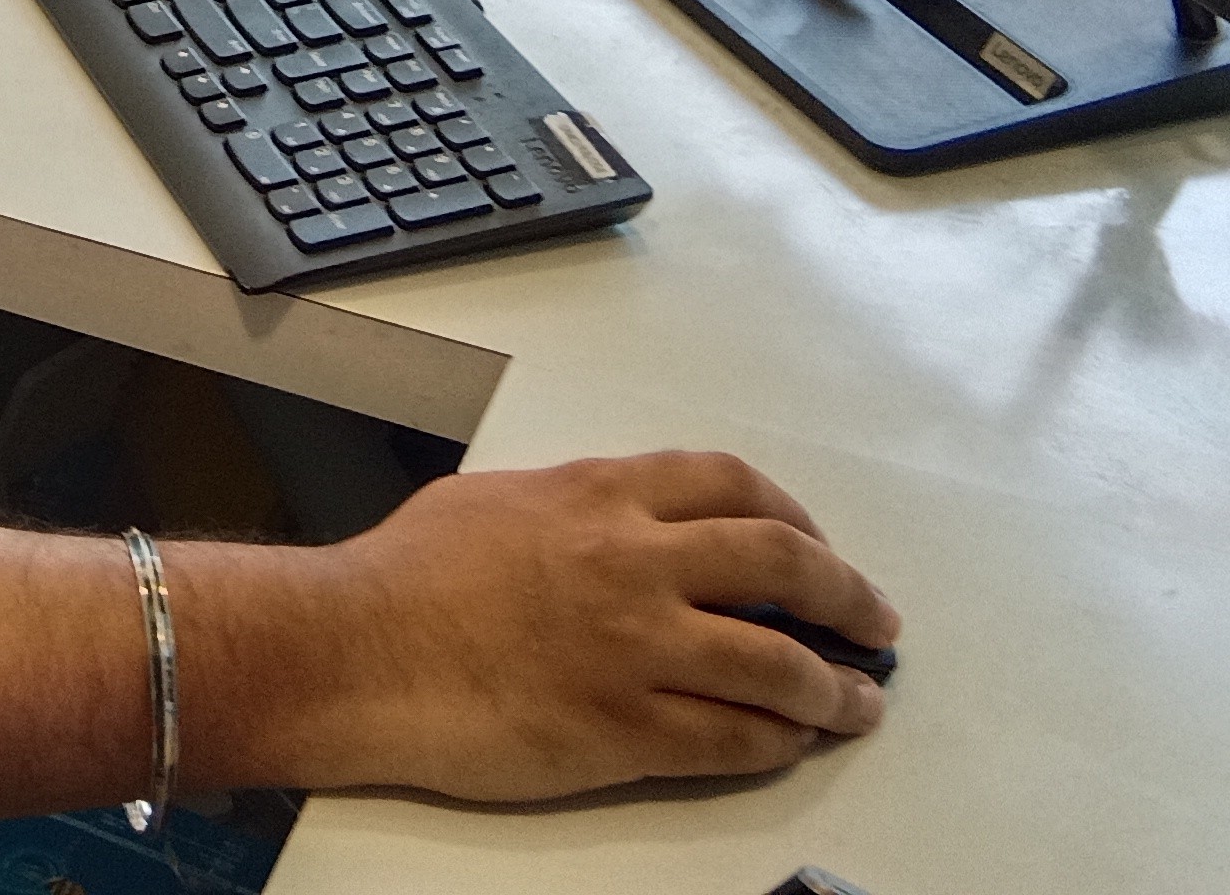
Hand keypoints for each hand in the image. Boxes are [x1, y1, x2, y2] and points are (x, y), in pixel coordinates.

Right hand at [255, 450, 895, 799]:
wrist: (356, 649)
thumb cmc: (404, 576)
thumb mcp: (499, 501)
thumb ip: (576, 506)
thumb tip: (618, 524)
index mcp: (602, 494)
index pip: (734, 487)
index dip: (796, 516)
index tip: (816, 545)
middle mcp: (634, 561)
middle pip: (782, 563)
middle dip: (847, 594)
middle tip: (873, 621)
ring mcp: (636, 648)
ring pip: (776, 662)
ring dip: (833, 686)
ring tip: (857, 701)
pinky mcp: (623, 729)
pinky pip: (731, 738)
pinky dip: (776, 741)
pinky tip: (792, 742)